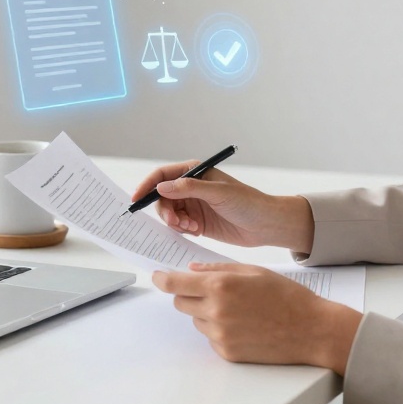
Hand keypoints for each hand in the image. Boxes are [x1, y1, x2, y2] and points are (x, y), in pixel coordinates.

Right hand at [131, 162, 313, 250]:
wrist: (266, 225)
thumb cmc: (248, 202)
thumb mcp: (219, 192)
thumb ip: (189, 188)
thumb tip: (161, 187)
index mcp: (195, 172)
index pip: (163, 175)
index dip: (147, 186)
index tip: (136, 200)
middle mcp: (191, 187)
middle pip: (162, 197)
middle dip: (165, 211)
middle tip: (176, 223)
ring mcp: (194, 205)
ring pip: (169, 213)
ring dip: (175, 222)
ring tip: (191, 227)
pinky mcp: (197, 222)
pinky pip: (179, 225)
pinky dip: (182, 229)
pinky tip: (196, 231)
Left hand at [152, 262, 362, 372]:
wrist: (312, 330)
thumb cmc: (287, 297)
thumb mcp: (253, 271)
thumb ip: (218, 270)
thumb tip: (192, 270)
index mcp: (221, 287)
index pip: (175, 284)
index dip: (162, 279)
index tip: (157, 276)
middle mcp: (216, 312)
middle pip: (181, 303)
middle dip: (190, 294)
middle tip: (213, 291)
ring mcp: (221, 335)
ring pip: (197, 320)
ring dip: (207, 313)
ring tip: (239, 309)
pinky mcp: (227, 352)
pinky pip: (211, 338)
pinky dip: (220, 330)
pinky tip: (245, 325)